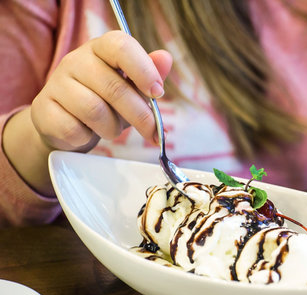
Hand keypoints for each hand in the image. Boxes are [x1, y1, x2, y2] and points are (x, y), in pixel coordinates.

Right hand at [31, 30, 171, 151]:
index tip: (158, 93)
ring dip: (113, 128)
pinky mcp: (43, 110)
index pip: (120, 46)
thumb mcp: (132, 88)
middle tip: (152, 131)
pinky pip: (74, 129)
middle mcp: (75, 60)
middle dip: (140, 115)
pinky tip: (88, 133)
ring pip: (94, 111)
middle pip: (114, 87)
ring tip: (113, 130)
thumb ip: (151, 74)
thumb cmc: (106, 101)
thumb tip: (165, 58)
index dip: (143, 70)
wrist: (67, 123)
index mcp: (100, 48)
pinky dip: (89, 137)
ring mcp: (56, 83)